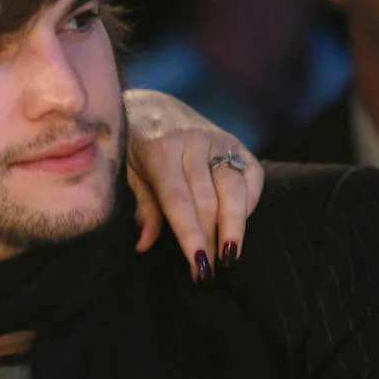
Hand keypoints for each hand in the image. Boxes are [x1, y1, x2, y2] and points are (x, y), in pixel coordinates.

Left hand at [122, 89, 264, 278]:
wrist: (151, 105)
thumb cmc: (133, 148)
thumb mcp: (127, 173)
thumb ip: (142, 206)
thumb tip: (144, 245)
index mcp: (160, 150)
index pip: (179, 201)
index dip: (191, 235)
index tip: (199, 266)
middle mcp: (192, 143)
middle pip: (209, 200)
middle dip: (212, 239)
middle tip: (209, 272)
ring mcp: (217, 140)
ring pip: (234, 189)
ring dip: (235, 226)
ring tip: (230, 257)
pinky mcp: (236, 142)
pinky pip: (252, 175)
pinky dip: (249, 202)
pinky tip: (239, 224)